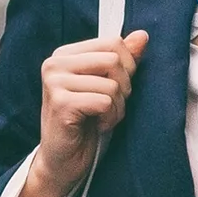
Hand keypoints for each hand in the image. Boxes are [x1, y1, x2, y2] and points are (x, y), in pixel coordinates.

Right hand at [14, 30, 149, 196]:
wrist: (64, 161)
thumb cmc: (87, 123)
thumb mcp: (107, 86)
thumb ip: (122, 60)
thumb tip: (142, 35)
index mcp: (65, 54)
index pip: (113, 42)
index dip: (127, 66)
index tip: (116, 88)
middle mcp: (55, 63)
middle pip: (114, 59)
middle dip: (123, 87)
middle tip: (109, 105)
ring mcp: (54, 82)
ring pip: (112, 84)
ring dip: (117, 107)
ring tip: (102, 118)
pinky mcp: (60, 103)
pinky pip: (105, 102)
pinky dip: (110, 118)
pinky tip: (97, 126)